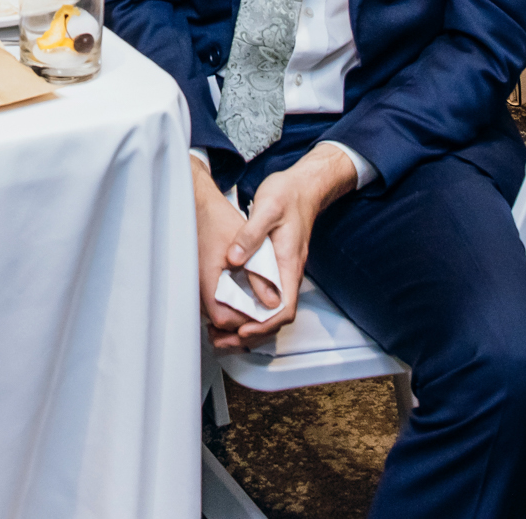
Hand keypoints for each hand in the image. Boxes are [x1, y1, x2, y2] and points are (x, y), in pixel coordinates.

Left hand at [208, 146, 354, 350]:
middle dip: (252, 334)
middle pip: (276, 317)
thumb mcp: (267, 208)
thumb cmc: (288, 194)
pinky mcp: (276, 267)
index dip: (265, 325)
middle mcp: (289, 272)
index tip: (243, 330)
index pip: (285, 308)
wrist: (304, 186)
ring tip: (222, 333)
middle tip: (223, 340)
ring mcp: (284, 271)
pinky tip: (231, 308)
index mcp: (289, 263)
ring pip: (271, 310)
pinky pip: (267, 297)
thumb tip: (234, 260)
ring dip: (249, 325)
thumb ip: (250, 235)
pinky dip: (250, 309)